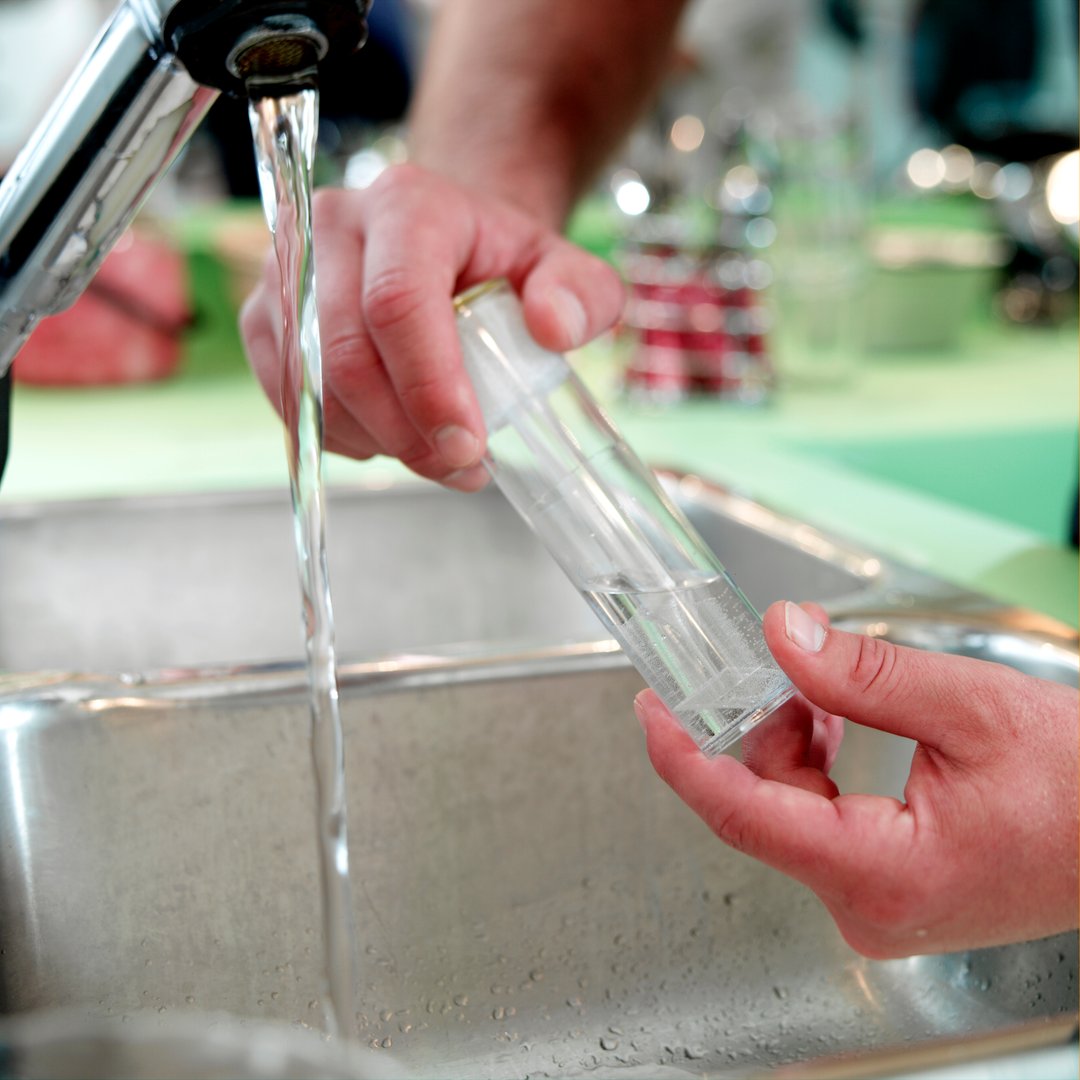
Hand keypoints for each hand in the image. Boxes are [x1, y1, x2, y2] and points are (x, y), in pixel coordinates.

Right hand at [240, 164, 623, 489]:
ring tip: (435, 449)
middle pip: (344, 355)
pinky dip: (345, 438)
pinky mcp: (263, 321)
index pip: (397, 302)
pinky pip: (291, 404)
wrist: (442, 246)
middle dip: (405, 432)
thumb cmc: (496, 262)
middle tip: (461, 465)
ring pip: (312, 389)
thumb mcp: (560, 267)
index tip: (468, 446)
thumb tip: (552, 326)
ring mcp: (283, 275)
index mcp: (406, 205)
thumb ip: (581, 292)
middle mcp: (328, 229)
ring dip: (377, 441)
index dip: (429, 387)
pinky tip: (391, 432)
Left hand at [635, 601, 1078, 957]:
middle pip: (760, 804)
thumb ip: (864, 674)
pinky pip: (818, 818)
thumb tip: (781, 634)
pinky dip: (814, 762)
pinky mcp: (884, 883)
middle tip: (750, 665)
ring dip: (786, 740)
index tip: (650, 710)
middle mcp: (866, 902)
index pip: (742, 814)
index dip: (683, 756)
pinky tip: (829, 721)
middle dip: (749, 728)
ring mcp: (874, 899)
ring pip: (786, 808)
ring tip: (811, 688)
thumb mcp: (971, 708)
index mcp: (880, 872)